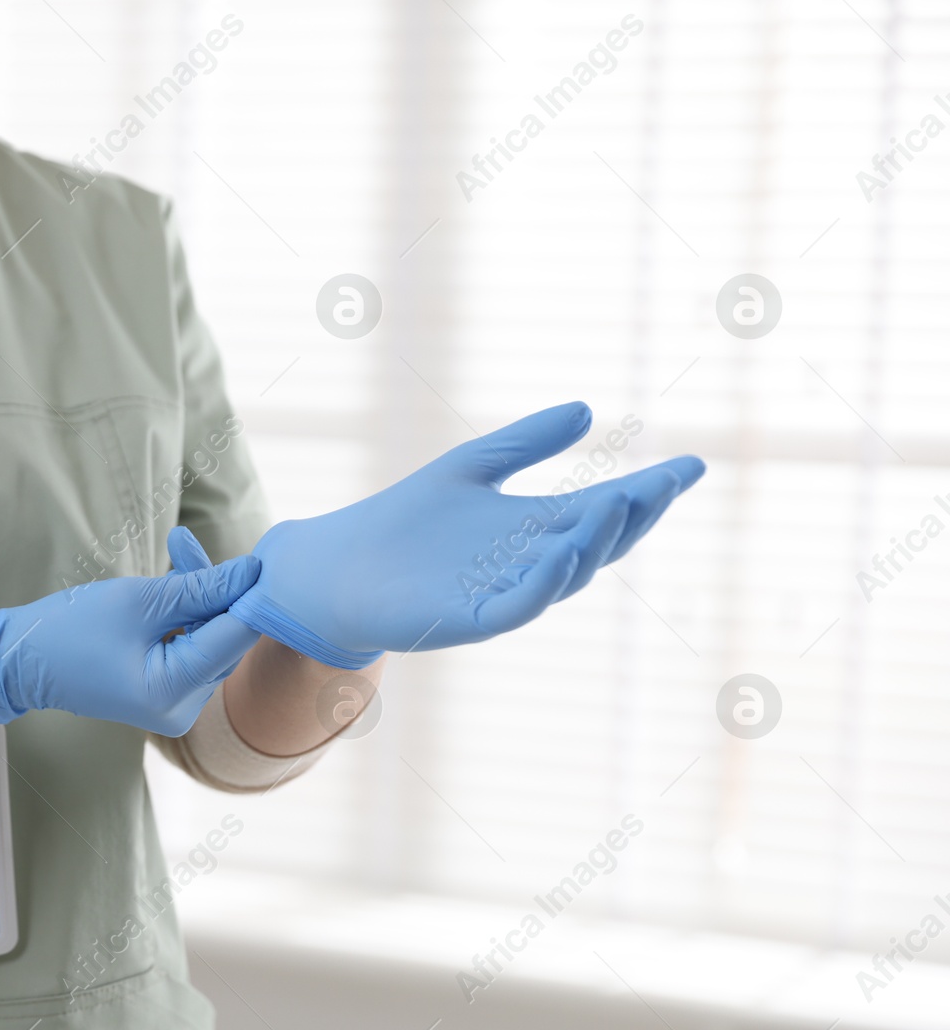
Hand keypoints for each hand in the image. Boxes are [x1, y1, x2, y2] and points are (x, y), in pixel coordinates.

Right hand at [0, 546, 261, 734]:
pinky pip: (189, 647)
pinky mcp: (165, 692)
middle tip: (189, 542)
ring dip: (198, 596)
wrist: (22, 661)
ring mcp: (174, 704)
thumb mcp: (140, 601)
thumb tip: (252, 573)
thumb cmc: (71, 631)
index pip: (233, 638)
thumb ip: (201, 588)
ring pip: (208, 639)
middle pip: (222, 639)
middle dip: (215, 589)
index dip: (250, 595)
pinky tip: (173, 578)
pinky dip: (184, 615)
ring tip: (178, 548)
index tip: (262, 557)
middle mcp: (182, 709)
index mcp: (173, 693)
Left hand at [213, 402, 703, 667]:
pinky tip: (561, 553)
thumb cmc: (403, 523)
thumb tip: (586, 409)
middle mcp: (527, 566)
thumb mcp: (470, 468)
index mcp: (533, 531)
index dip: (648, 490)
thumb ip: (524, 443)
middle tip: (665, 482)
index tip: (692, 463)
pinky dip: (542, 585)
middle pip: (595, 543)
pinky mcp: (464, 620)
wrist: (336, 568)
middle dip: (633, 515)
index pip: (603, 509)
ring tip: (618, 503)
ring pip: (563, 576)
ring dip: (593, 544)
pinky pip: (515, 608)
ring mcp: (500, 595)